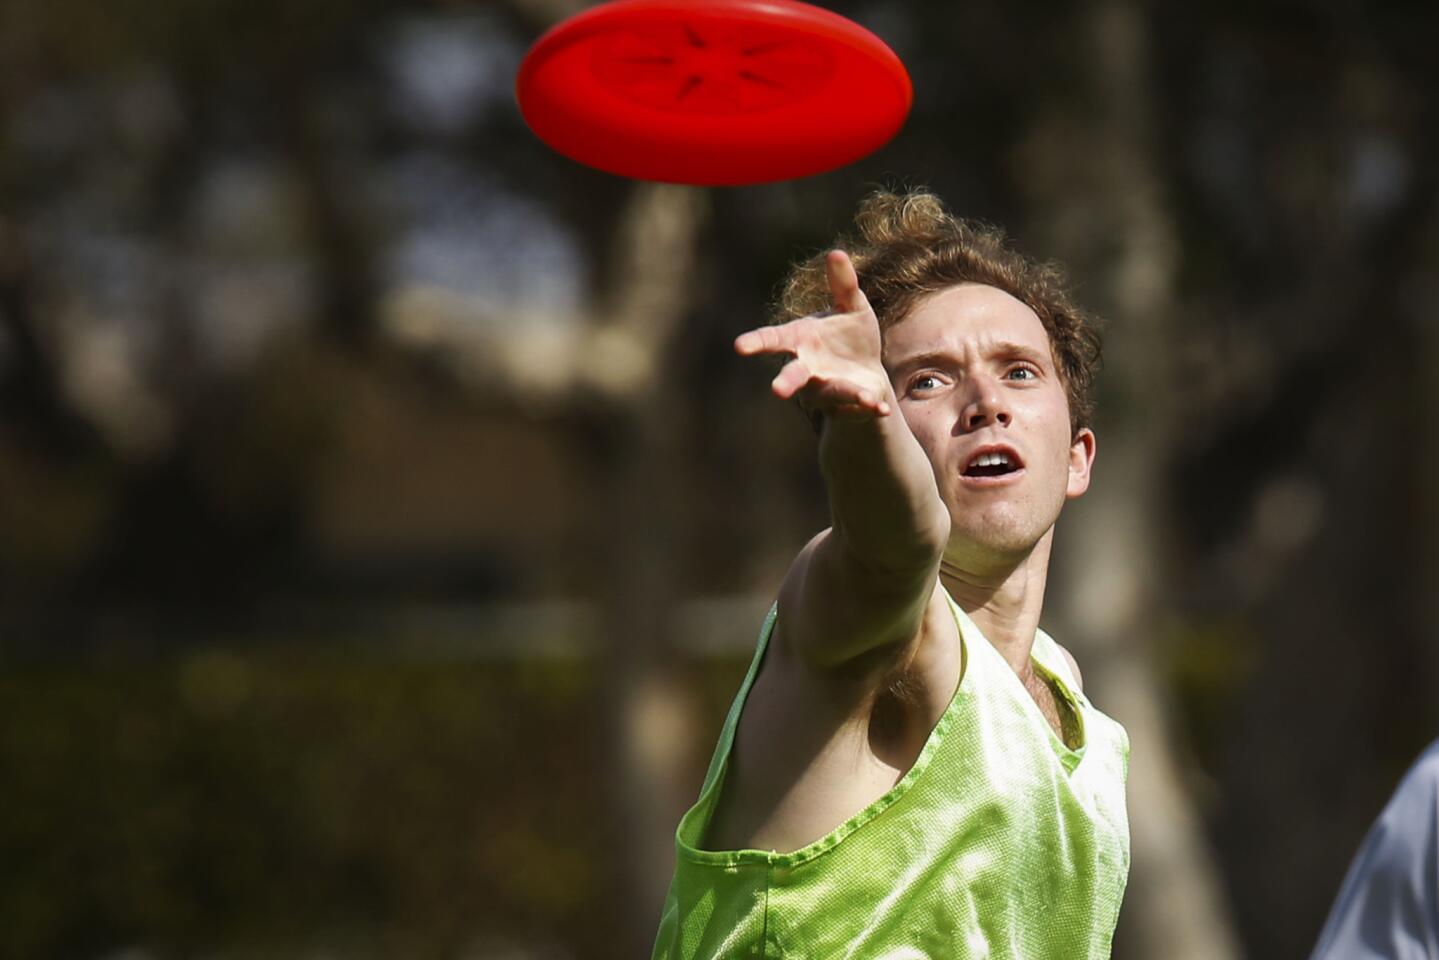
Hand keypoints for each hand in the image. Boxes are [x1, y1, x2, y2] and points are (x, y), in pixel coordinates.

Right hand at [734, 251, 891, 420]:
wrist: (868, 371)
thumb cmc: (850, 335)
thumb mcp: (852, 306)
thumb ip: (844, 284)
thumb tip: (837, 252)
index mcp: (800, 340)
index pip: (774, 340)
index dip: (756, 343)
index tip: (739, 346)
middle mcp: (807, 369)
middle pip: (792, 376)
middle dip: (786, 382)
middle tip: (776, 390)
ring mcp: (824, 390)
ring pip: (830, 393)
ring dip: (846, 393)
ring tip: (866, 397)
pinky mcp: (844, 407)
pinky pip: (855, 408)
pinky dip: (869, 407)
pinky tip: (881, 408)